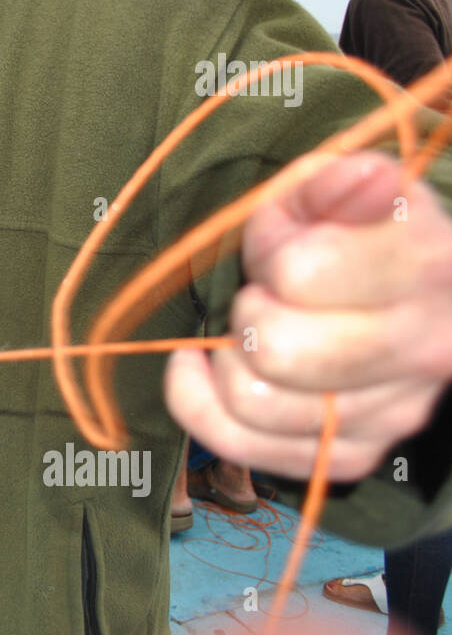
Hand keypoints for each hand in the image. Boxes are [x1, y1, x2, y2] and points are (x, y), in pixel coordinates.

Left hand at [164, 151, 451, 480]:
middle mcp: (428, 347)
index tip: (281, 253)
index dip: (271, 257)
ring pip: (255, 408)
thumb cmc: (348, 231)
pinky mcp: (359, 453)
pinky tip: (214, 370)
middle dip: (246, 315)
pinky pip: (247, 449)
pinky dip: (205, 408)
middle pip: (275, 352)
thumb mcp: (330, 188)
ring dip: (227, 364)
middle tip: (261, 297)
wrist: (398, 289)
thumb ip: (329, 184)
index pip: (301, 274)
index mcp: (429, 264)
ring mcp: (398, 411)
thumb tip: (367, 180)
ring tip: (246, 334)